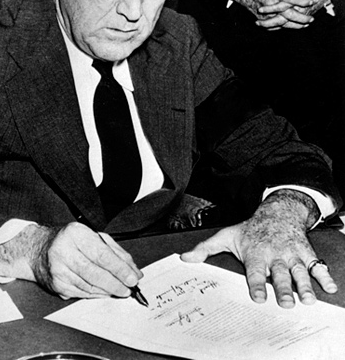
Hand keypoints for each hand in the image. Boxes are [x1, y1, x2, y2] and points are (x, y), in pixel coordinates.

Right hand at [0, 222, 142, 299]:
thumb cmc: (69, 241)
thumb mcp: (92, 235)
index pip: (101, 254)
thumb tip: (132, 268)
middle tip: (129, 288)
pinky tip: (106, 293)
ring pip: (89, 286)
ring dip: (108, 291)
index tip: (133, 277)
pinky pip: (82, 293)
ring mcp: (58, 270)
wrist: (38, 250)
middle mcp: (64, 251)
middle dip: (116, 283)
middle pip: (95, 273)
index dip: (119, 268)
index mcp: (75, 234)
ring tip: (121, 291)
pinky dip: (97, 295)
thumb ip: (114, 250)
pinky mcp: (57, 285)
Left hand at [181, 190, 337, 307]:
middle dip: (283, 288)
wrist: (277, 211)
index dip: (258, 284)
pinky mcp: (305, 252)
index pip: (255, 272)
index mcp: (255, 253)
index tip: (260, 297)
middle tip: (287, 303)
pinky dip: (324, 276)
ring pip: (299, 272)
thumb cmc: (250, 229)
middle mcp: (274, 255)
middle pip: (279, 274)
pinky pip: (316, 264)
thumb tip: (185, 259)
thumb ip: (205, 249)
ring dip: (304, 286)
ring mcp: (292, 254)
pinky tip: (329, 287)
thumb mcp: (226, 236)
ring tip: (308, 300)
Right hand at [255, 0, 328, 29]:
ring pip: (282, 23)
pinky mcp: (262, 19)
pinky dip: (284, 28)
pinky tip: (293, 27)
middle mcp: (270, 4)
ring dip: (295, 25)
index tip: (311, 1)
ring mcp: (265, 14)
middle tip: (311, 19)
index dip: (301, 0)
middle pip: (287, 14)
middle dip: (301, 18)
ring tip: (305, 25)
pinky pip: (274, 26)